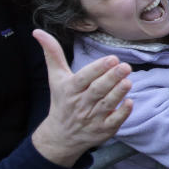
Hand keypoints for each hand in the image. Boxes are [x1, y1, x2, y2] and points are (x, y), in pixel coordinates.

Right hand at [30, 30, 133, 166]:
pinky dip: (122, 113)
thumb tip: (38, 31)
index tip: (112, 59)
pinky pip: (113, 121)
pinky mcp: (103, 130)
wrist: (61, 136)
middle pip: (97, 90)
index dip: (98, 69)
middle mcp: (81, 104)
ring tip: (128, 81)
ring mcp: (92, 118)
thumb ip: (52, 53)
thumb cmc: (62, 101)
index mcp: (70, 89)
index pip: (84, 78)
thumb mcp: (56, 77)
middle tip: (125, 66)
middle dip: (111, 78)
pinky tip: (130, 102)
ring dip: (118, 93)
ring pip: (106, 104)